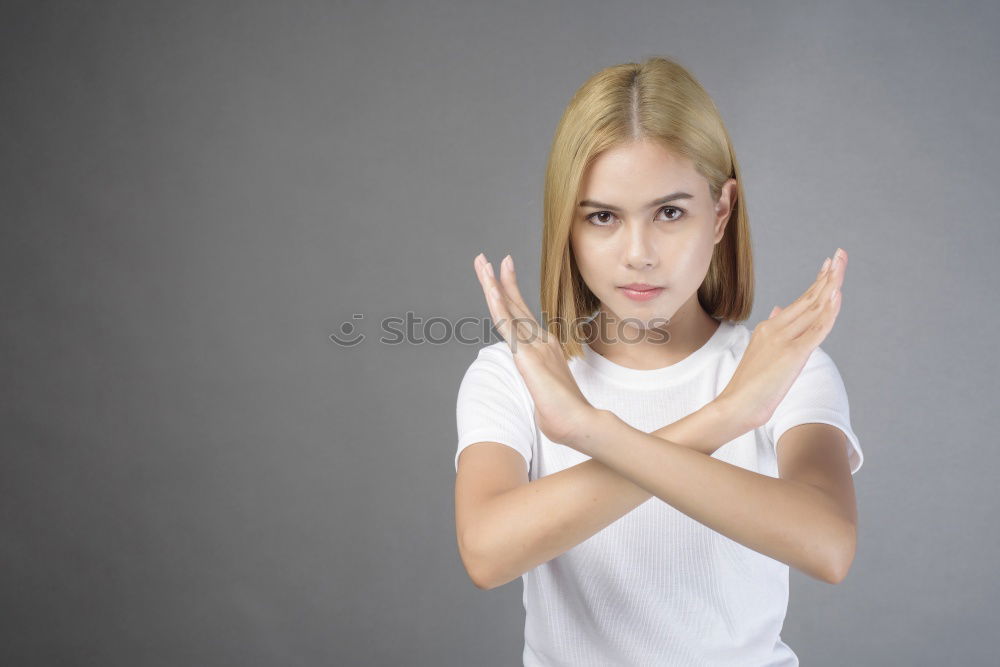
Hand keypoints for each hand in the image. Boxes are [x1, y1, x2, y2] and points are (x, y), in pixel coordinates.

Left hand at [473, 252, 595, 446]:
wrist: (580, 423)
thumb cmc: (565, 416)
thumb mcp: (548, 394)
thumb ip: (542, 386)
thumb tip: (544, 399)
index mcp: (545, 347)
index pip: (523, 314)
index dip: (510, 292)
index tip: (502, 273)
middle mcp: (541, 340)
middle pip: (514, 303)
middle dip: (497, 278)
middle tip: (485, 258)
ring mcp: (535, 344)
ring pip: (508, 307)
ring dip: (492, 283)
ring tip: (481, 261)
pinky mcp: (526, 354)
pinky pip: (507, 324)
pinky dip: (497, 303)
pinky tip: (489, 287)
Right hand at [716, 248, 847, 430]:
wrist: (736, 404)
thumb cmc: (749, 385)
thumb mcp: (760, 351)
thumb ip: (773, 329)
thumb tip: (780, 309)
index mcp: (769, 328)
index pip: (800, 301)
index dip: (818, 282)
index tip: (829, 264)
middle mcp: (776, 328)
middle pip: (809, 298)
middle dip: (828, 275)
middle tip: (840, 254)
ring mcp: (784, 339)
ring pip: (814, 308)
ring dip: (831, 285)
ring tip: (841, 265)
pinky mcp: (793, 353)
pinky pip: (817, 329)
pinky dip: (829, 311)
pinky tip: (837, 294)